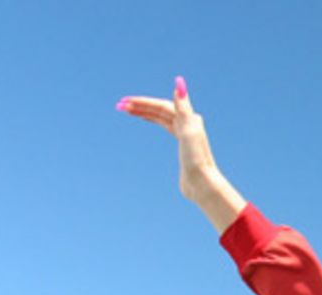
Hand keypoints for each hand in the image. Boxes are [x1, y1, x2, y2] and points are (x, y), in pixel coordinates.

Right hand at [116, 76, 245, 232]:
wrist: (202, 183)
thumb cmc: (195, 159)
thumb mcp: (189, 132)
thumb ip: (183, 108)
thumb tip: (179, 84)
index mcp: (189, 119)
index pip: (162, 106)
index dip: (144, 102)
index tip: (125, 101)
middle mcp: (189, 124)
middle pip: (161, 110)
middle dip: (140, 106)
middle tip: (119, 105)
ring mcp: (186, 134)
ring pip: (161, 117)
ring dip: (144, 111)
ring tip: (127, 110)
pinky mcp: (183, 146)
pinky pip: (165, 126)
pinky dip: (154, 120)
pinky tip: (146, 118)